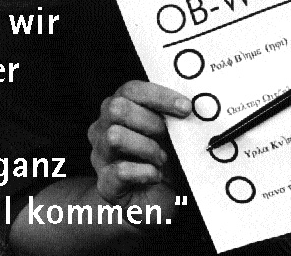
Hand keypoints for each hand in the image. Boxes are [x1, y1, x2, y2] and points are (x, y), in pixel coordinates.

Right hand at [88, 81, 190, 209]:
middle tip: (168, 135)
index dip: (159, 96)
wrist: (155, 201)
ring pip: (114, 136)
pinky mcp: (104, 184)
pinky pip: (121, 171)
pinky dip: (145, 172)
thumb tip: (190, 105)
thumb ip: (172, 115)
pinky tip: (156, 175)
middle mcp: (102, 128)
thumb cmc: (163, 158)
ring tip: (162, 158)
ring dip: (146, 147)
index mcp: (118, 107)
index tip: (186, 108)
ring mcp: (100, 156)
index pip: (131, 90)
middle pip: (116, 108)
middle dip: (150, 121)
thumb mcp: (169, 132)